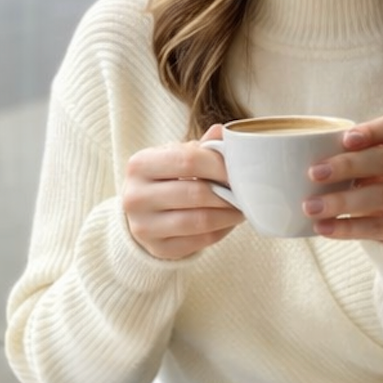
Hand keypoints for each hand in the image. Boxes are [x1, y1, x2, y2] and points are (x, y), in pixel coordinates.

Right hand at [122, 125, 243, 259]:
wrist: (141, 209)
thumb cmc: (165, 177)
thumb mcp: (175, 155)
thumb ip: (201, 146)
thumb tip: (224, 133)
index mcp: (139, 165)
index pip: (189, 161)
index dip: (220, 165)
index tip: (240, 169)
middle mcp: (135, 197)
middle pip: (196, 193)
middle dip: (228, 192)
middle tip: (247, 190)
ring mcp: (144, 227)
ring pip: (200, 221)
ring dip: (229, 214)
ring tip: (242, 206)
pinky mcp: (157, 249)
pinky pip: (200, 241)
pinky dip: (221, 230)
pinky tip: (228, 221)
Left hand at [302, 115, 382, 248]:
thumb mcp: (379, 167)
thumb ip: (355, 158)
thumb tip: (300, 160)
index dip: (370, 131)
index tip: (344, 139)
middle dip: (347, 165)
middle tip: (313, 173)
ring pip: (381, 195)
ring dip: (341, 201)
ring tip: (310, 207)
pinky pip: (379, 226)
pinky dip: (348, 227)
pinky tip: (324, 227)